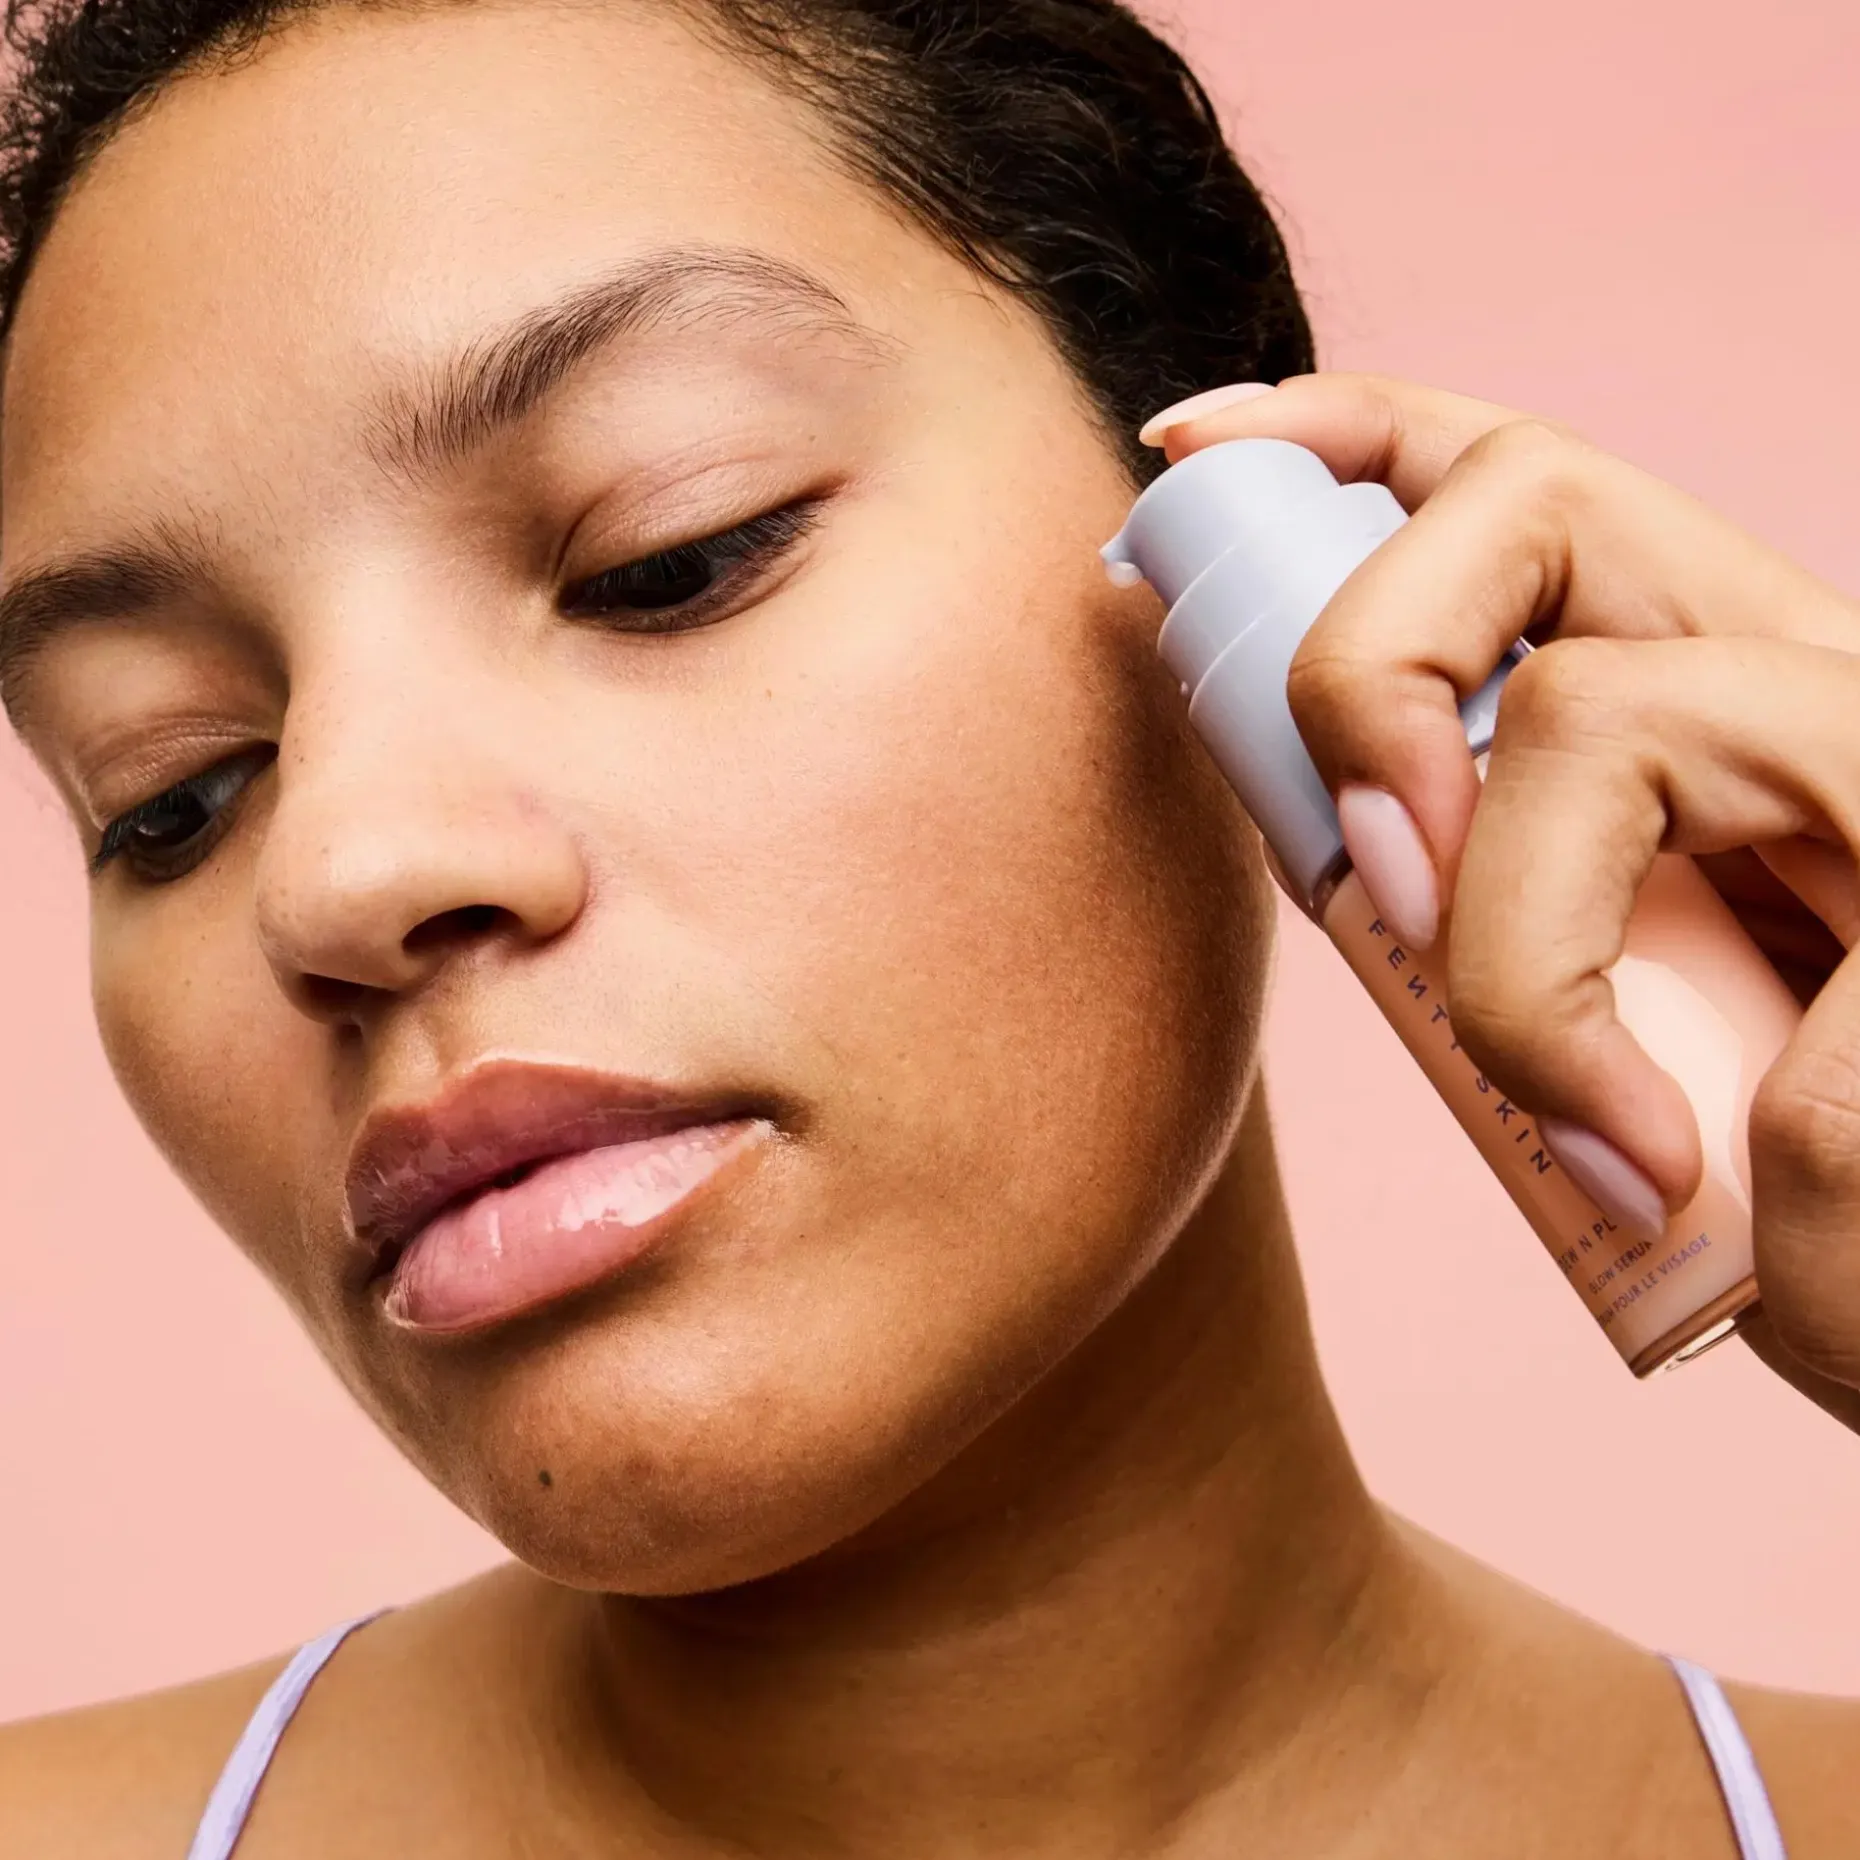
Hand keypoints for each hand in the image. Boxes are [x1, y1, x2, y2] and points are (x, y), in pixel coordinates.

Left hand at [1146, 373, 1859, 1425]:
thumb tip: (1349, 835)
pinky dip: (1667, 1121)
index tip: (1180, 445)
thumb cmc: (1779, 1178)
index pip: (1523, 480)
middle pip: (1531, 494)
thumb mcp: (1629, 1007)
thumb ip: (1512, 889)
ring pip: (1595, 714)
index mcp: (1727, 684)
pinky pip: (1718, 975)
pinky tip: (1745, 1233)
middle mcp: (1820, 673)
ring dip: (1515, 957)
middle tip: (1368, 884)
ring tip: (1599, 1140)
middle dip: (1364, 668)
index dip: (1341, 427)